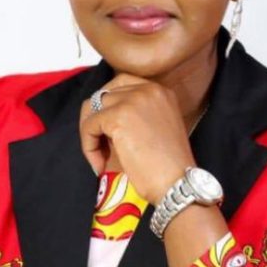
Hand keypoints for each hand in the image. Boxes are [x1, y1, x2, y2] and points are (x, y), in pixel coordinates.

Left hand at [79, 73, 196, 204]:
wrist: (177, 183)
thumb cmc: (168, 166)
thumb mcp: (156, 128)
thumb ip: (135, 115)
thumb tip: (102, 117)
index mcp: (160, 91)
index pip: (121, 84)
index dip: (109, 106)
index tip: (108, 130)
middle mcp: (148, 89)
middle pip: (104, 93)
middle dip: (96, 118)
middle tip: (98, 143)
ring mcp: (133, 100)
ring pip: (93, 108)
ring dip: (91, 133)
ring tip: (101, 157)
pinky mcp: (118, 116)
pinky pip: (89, 126)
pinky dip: (89, 146)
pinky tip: (100, 164)